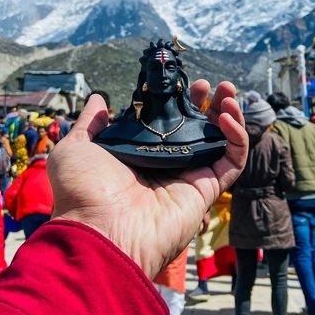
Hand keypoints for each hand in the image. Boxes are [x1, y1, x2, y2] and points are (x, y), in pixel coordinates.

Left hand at [47, 80, 246, 279]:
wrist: (98, 232)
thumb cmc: (82, 191)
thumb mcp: (76, 148)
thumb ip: (89, 122)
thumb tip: (99, 99)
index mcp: (138, 153)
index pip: (166, 122)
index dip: (177, 101)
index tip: (181, 83)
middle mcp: (165, 164)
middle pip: (196, 129)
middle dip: (208, 104)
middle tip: (214, 85)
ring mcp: (187, 177)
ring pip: (219, 143)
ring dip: (230, 116)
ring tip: (229, 93)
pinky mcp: (205, 190)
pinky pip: (232, 162)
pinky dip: (238, 139)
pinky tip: (229, 117)